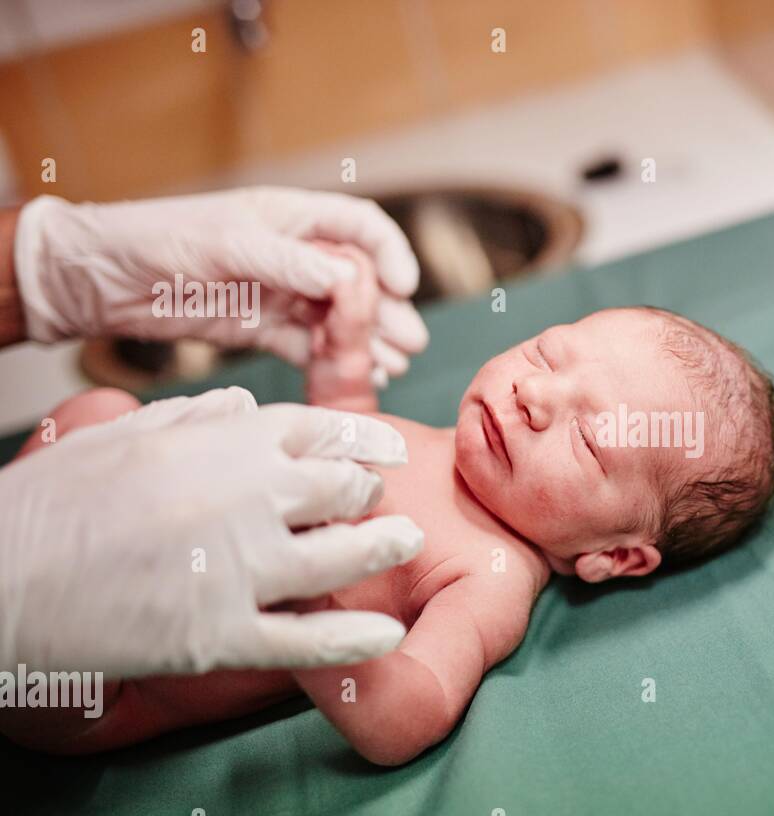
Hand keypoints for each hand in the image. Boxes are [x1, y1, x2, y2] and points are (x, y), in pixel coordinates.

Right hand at [0, 387, 424, 676]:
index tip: (389, 449)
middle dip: (366, 493)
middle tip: (377, 502)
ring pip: (343, 556)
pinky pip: (308, 640)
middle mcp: (244, 497)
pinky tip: (387, 637)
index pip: (321, 429)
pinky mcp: (220, 636)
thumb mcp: (123, 436)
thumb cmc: (50, 503)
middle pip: (343, 488)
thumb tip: (247, 406)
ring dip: (382, 547)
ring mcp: (237, 568)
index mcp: (221, 442)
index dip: (365, 440)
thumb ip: (196, 417)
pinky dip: (355, 640)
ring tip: (403, 542)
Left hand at [13, 187, 427, 383]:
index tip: (402, 286)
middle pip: (360, 280)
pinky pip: (310, 345)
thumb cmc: (156, 240)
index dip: (389, 254)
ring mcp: (280, 293)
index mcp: (291, 218)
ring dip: (369, 340)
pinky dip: (335, 361)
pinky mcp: (261, 328)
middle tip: (411, 343)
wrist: (101, 279)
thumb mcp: (225, 244)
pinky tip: (360, 377)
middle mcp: (294, 255)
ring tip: (394, 366)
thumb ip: (287, 263)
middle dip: (389, 310)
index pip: (360, 227)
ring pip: (340, 317)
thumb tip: (347, 280)